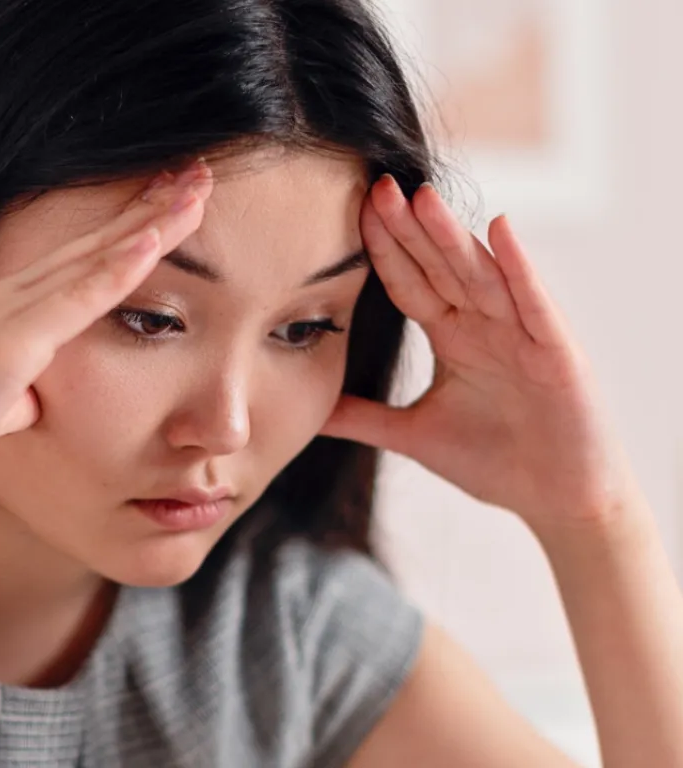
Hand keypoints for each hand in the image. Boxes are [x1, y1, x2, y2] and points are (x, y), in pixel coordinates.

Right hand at [0, 161, 212, 534]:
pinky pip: (74, 300)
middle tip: (198, 173)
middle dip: (148, 205)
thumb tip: (30, 399)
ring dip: (150, 221)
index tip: (170, 205)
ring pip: (91, 258)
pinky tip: (155, 239)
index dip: (125, 229)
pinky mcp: (5, 347)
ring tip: (196, 188)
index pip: (75, 261)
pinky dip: (118, 267)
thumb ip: (15, 392)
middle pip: (90, 245)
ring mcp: (0, 317)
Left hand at [321, 175, 636, 532]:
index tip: (351, 212)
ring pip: (480, 275)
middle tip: (377, 186)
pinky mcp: (555, 353)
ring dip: (452, 237)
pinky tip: (500, 231)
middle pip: (440, 266)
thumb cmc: (495, 461)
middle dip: (410, 228)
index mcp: (452, 335)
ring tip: (423, 198)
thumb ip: (363, 417)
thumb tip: (310, 411)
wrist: (557, 499)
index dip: (383, 250)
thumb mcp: (413, 435)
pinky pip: (533, 304)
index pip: (409, 282)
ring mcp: (521, 334)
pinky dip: (518, 268)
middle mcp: (484, 324)